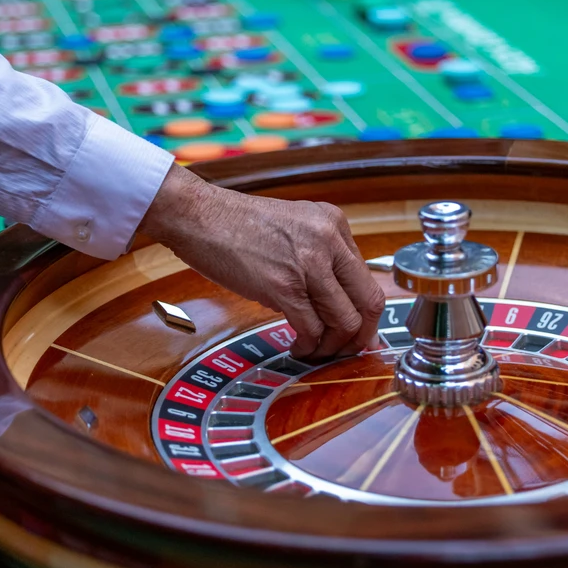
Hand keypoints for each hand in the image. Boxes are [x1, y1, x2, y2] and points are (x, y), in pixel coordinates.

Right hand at [139, 165, 384, 360]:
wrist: (198, 215)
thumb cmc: (237, 225)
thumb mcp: (295, 228)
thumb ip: (320, 258)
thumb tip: (337, 304)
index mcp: (335, 224)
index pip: (368, 279)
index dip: (367, 315)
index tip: (360, 333)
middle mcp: (329, 241)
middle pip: (368, 302)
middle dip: (361, 336)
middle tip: (347, 351)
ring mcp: (308, 263)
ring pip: (344, 321)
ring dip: (332, 346)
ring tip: (315, 351)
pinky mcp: (283, 285)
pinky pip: (312, 328)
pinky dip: (308, 346)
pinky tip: (298, 348)